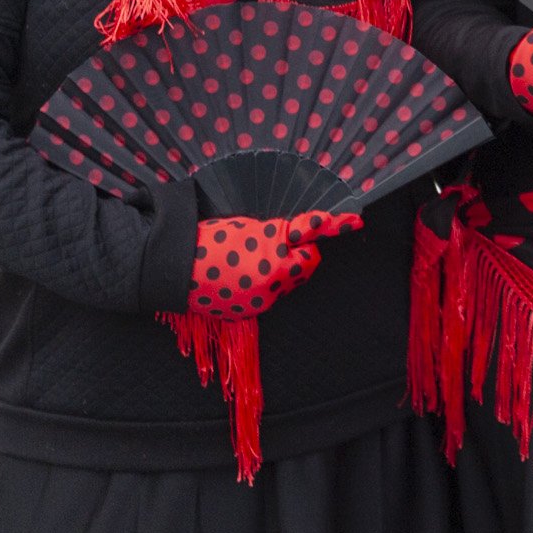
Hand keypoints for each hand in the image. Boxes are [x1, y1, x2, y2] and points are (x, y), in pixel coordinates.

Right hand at [186, 210, 362, 318]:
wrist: (176, 268)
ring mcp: (264, 298)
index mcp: (275, 251)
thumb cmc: (210, 240)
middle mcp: (275, 279)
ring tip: (252, 260)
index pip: (312, 234)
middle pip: (308, 263)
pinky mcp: (253, 310)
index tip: (355, 222)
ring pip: (290, 282)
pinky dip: (264, 285)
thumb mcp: (249, 227)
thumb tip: (297, 236)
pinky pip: (271, 295)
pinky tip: (242, 276)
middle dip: (300, 253)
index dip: (334, 226)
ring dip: (282, 270)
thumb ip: (278, 233)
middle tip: (280, 244)